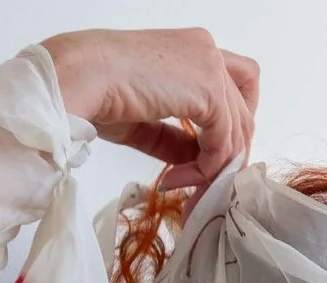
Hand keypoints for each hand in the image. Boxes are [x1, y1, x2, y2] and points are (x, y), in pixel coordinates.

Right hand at [43, 28, 258, 192]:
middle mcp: (208, 51)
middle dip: (227, 153)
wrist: (83, 78)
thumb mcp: (142, 119)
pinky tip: (177, 178)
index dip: (227, 124)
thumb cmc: (94, 91)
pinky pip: (224, 140)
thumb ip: (172, 136)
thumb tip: (190, 159)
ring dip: (214, 168)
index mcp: (192, 50)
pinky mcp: (210, 90)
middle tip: (201, 184)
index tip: (204, 155)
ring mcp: (212, 67)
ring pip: (238, 129)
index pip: (233, 86)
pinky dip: (206, 168)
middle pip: (243, 109)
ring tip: (184, 188)